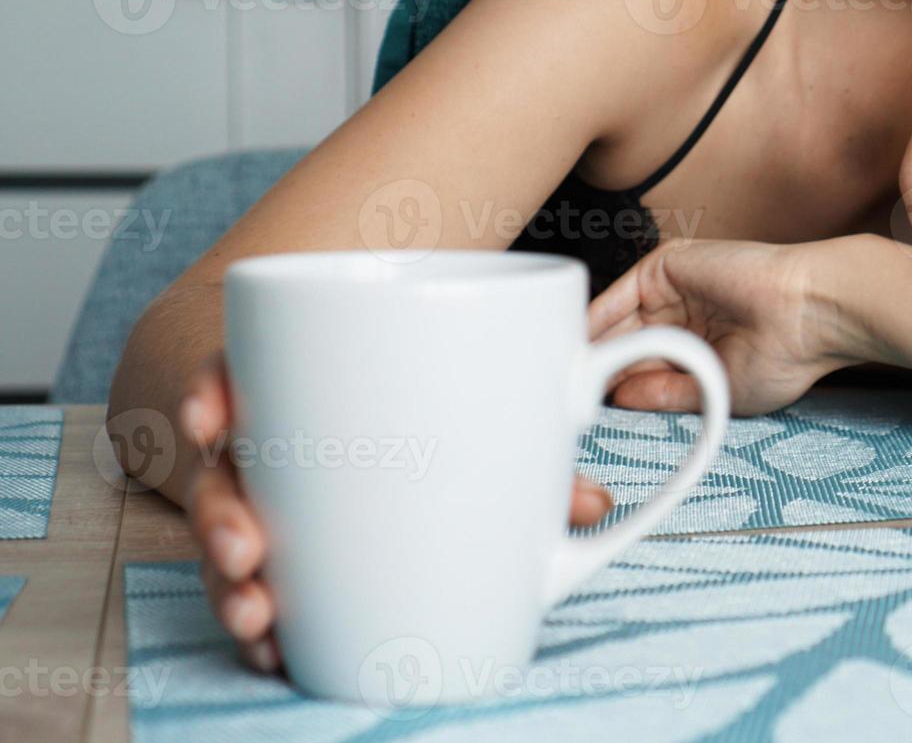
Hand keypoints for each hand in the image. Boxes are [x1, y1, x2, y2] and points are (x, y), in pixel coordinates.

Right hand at [174, 351, 616, 672]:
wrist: (448, 439)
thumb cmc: (461, 420)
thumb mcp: (498, 428)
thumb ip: (536, 460)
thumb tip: (592, 502)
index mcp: (311, 386)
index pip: (242, 371)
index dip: (213, 390)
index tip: (210, 421)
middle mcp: (281, 445)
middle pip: (226, 472)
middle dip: (219, 515)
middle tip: (250, 551)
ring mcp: (277, 504)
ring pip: (230, 540)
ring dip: (228, 584)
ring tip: (258, 615)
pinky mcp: (289, 558)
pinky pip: (256, 588)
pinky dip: (261, 622)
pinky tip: (273, 648)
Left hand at [586, 236, 867, 415]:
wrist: (810, 314)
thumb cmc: (785, 356)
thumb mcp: (716, 390)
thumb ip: (665, 392)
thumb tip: (618, 398)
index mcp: (700, 343)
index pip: (645, 364)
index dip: (616, 383)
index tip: (586, 408)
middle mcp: (684, 313)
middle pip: (625, 340)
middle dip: (597, 365)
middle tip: (564, 393)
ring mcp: (674, 288)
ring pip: (618, 319)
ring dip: (591, 345)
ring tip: (565, 375)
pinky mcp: (668, 265)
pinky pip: (621, 293)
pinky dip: (597, 318)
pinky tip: (578, 345)